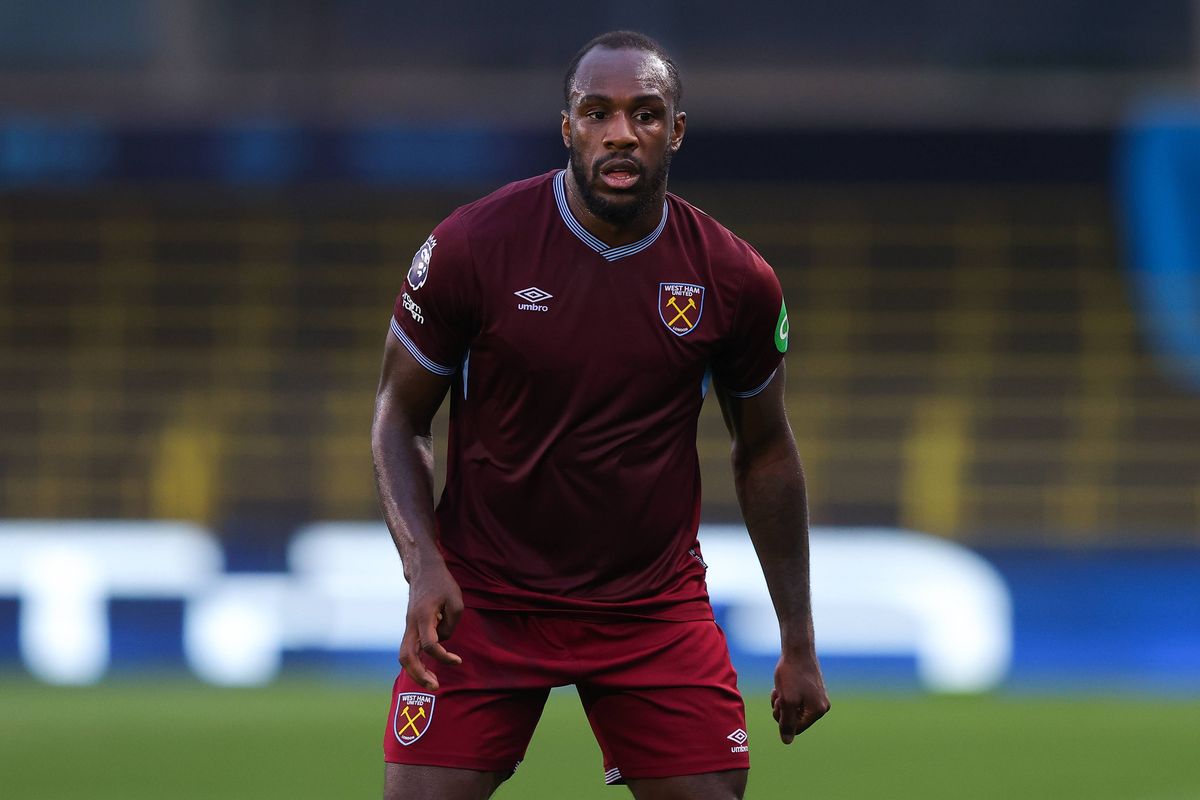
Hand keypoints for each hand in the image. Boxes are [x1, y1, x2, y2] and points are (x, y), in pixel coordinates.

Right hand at [398, 562, 464, 691]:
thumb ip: (451, 623)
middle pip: (406, 656)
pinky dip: (417, 662)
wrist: (423, 571)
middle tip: (434, 687)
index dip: (443, 656)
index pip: (430, 645)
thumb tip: (443, 640)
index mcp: (423, 616)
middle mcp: (412, 624)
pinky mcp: (411, 628)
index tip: (457, 660)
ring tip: (431, 683)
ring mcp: (409, 626)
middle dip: (418, 675)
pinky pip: (409, 650)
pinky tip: (428, 670)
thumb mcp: (456, 600)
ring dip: (416, 672)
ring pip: (404, 655)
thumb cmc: (442, 584)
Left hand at [771, 651, 829, 743]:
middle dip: (782, 709)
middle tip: (778, 695)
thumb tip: (787, 742)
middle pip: (795, 720)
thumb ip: (787, 722)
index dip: (782, 719)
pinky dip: (786, 694)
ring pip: (794, 709)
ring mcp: (818, 697)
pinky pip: (797, 700)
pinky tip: (782, 685)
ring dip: (782, 701)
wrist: (797, 649)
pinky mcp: (812, 689)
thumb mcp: (786, 700)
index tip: (778, 703)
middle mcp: (822, 706)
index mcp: (818, 710)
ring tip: (779, 689)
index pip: (796, 728)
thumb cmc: (791, 673)